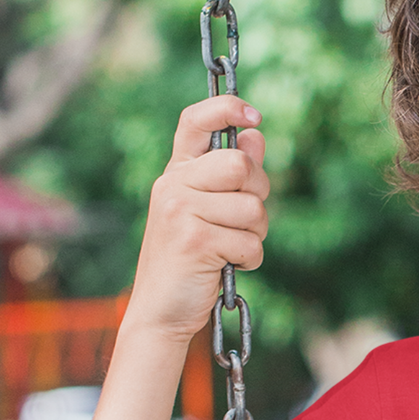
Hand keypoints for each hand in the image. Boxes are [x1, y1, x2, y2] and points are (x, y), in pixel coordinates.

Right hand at [128, 95, 269, 341]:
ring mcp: (180, 210)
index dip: (226, 108)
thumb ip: (230, 176)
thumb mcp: (207, 212)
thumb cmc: (190, 261)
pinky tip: (228, 267)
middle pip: (241, 164)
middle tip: (243, 221)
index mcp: (176, 173)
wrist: (161, 310)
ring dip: (255, 234)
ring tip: (229, 249)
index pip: (194, 121)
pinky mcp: (195, 240)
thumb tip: (255, 135)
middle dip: (257, 194)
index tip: (254, 116)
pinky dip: (250, 260)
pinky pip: (251, 242)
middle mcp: (173, 184)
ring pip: (253, 207)